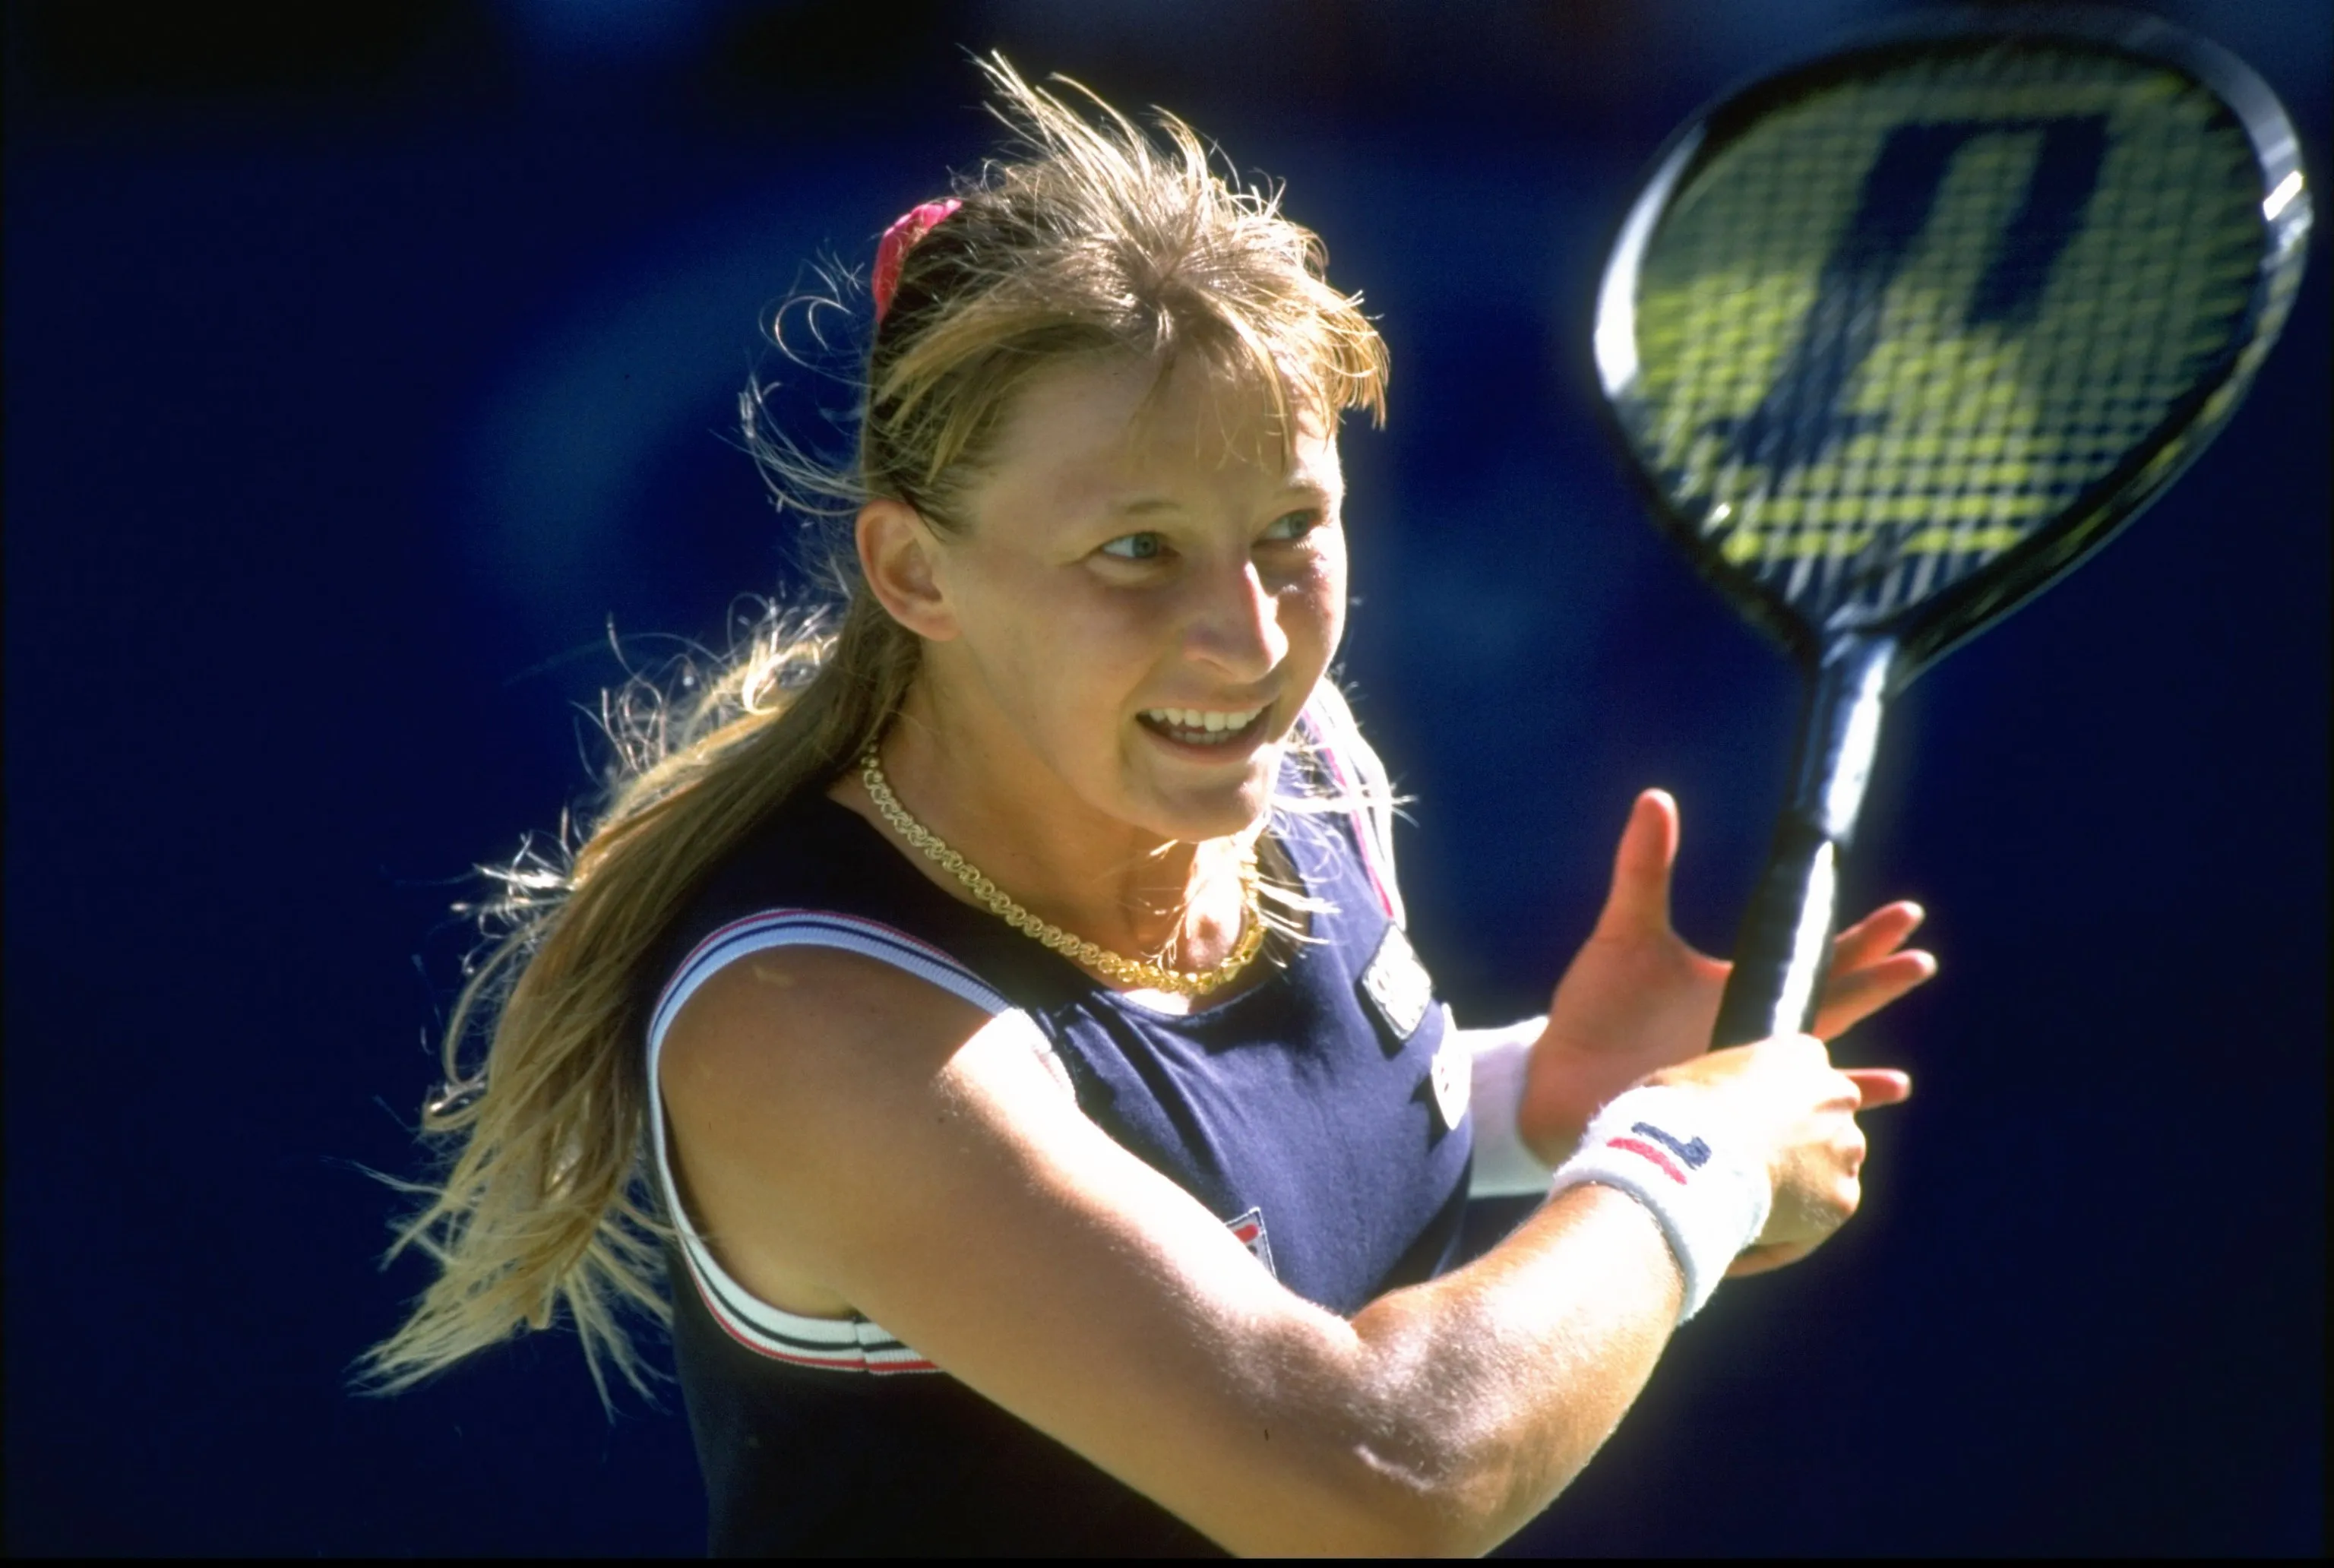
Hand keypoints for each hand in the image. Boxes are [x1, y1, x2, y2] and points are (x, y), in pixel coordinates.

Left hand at [1515, 789, 1934, 1163]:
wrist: (1558, 1076)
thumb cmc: (1596, 1008)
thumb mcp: (1626, 931)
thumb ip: (1645, 867)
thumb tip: (1656, 797)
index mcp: (1744, 986)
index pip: (1818, 957)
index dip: (1864, 938)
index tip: (1906, 914)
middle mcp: (1756, 1033)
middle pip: (1835, 1005)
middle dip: (1878, 984)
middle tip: (1920, 961)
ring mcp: (1744, 1079)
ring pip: (1819, 1076)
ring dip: (1856, 1080)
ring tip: (1900, 1084)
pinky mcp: (1723, 1120)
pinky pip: (1781, 1131)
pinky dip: (1807, 1136)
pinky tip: (1836, 1146)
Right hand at [1645, 1034, 1911, 1274]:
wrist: (1686, 1155)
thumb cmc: (1670, 1114)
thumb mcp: (1687, 1083)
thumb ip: (1716, 1095)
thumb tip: (1697, 1124)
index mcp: (1798, 1054)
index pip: (1822, 1067)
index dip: (1840, 1086)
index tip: (1881, 1093)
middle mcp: (1835, 1095)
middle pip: (1836, 1123)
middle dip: (1820, 1144)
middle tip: (1784, 1170)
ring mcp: (1845, 1148)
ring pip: (1824, 1177)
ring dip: (1792, 1196)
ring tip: (1731, 1217)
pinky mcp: (1842, 1199)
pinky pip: (1808, 1226)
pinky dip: (1778, 1239)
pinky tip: (1734, 1247)